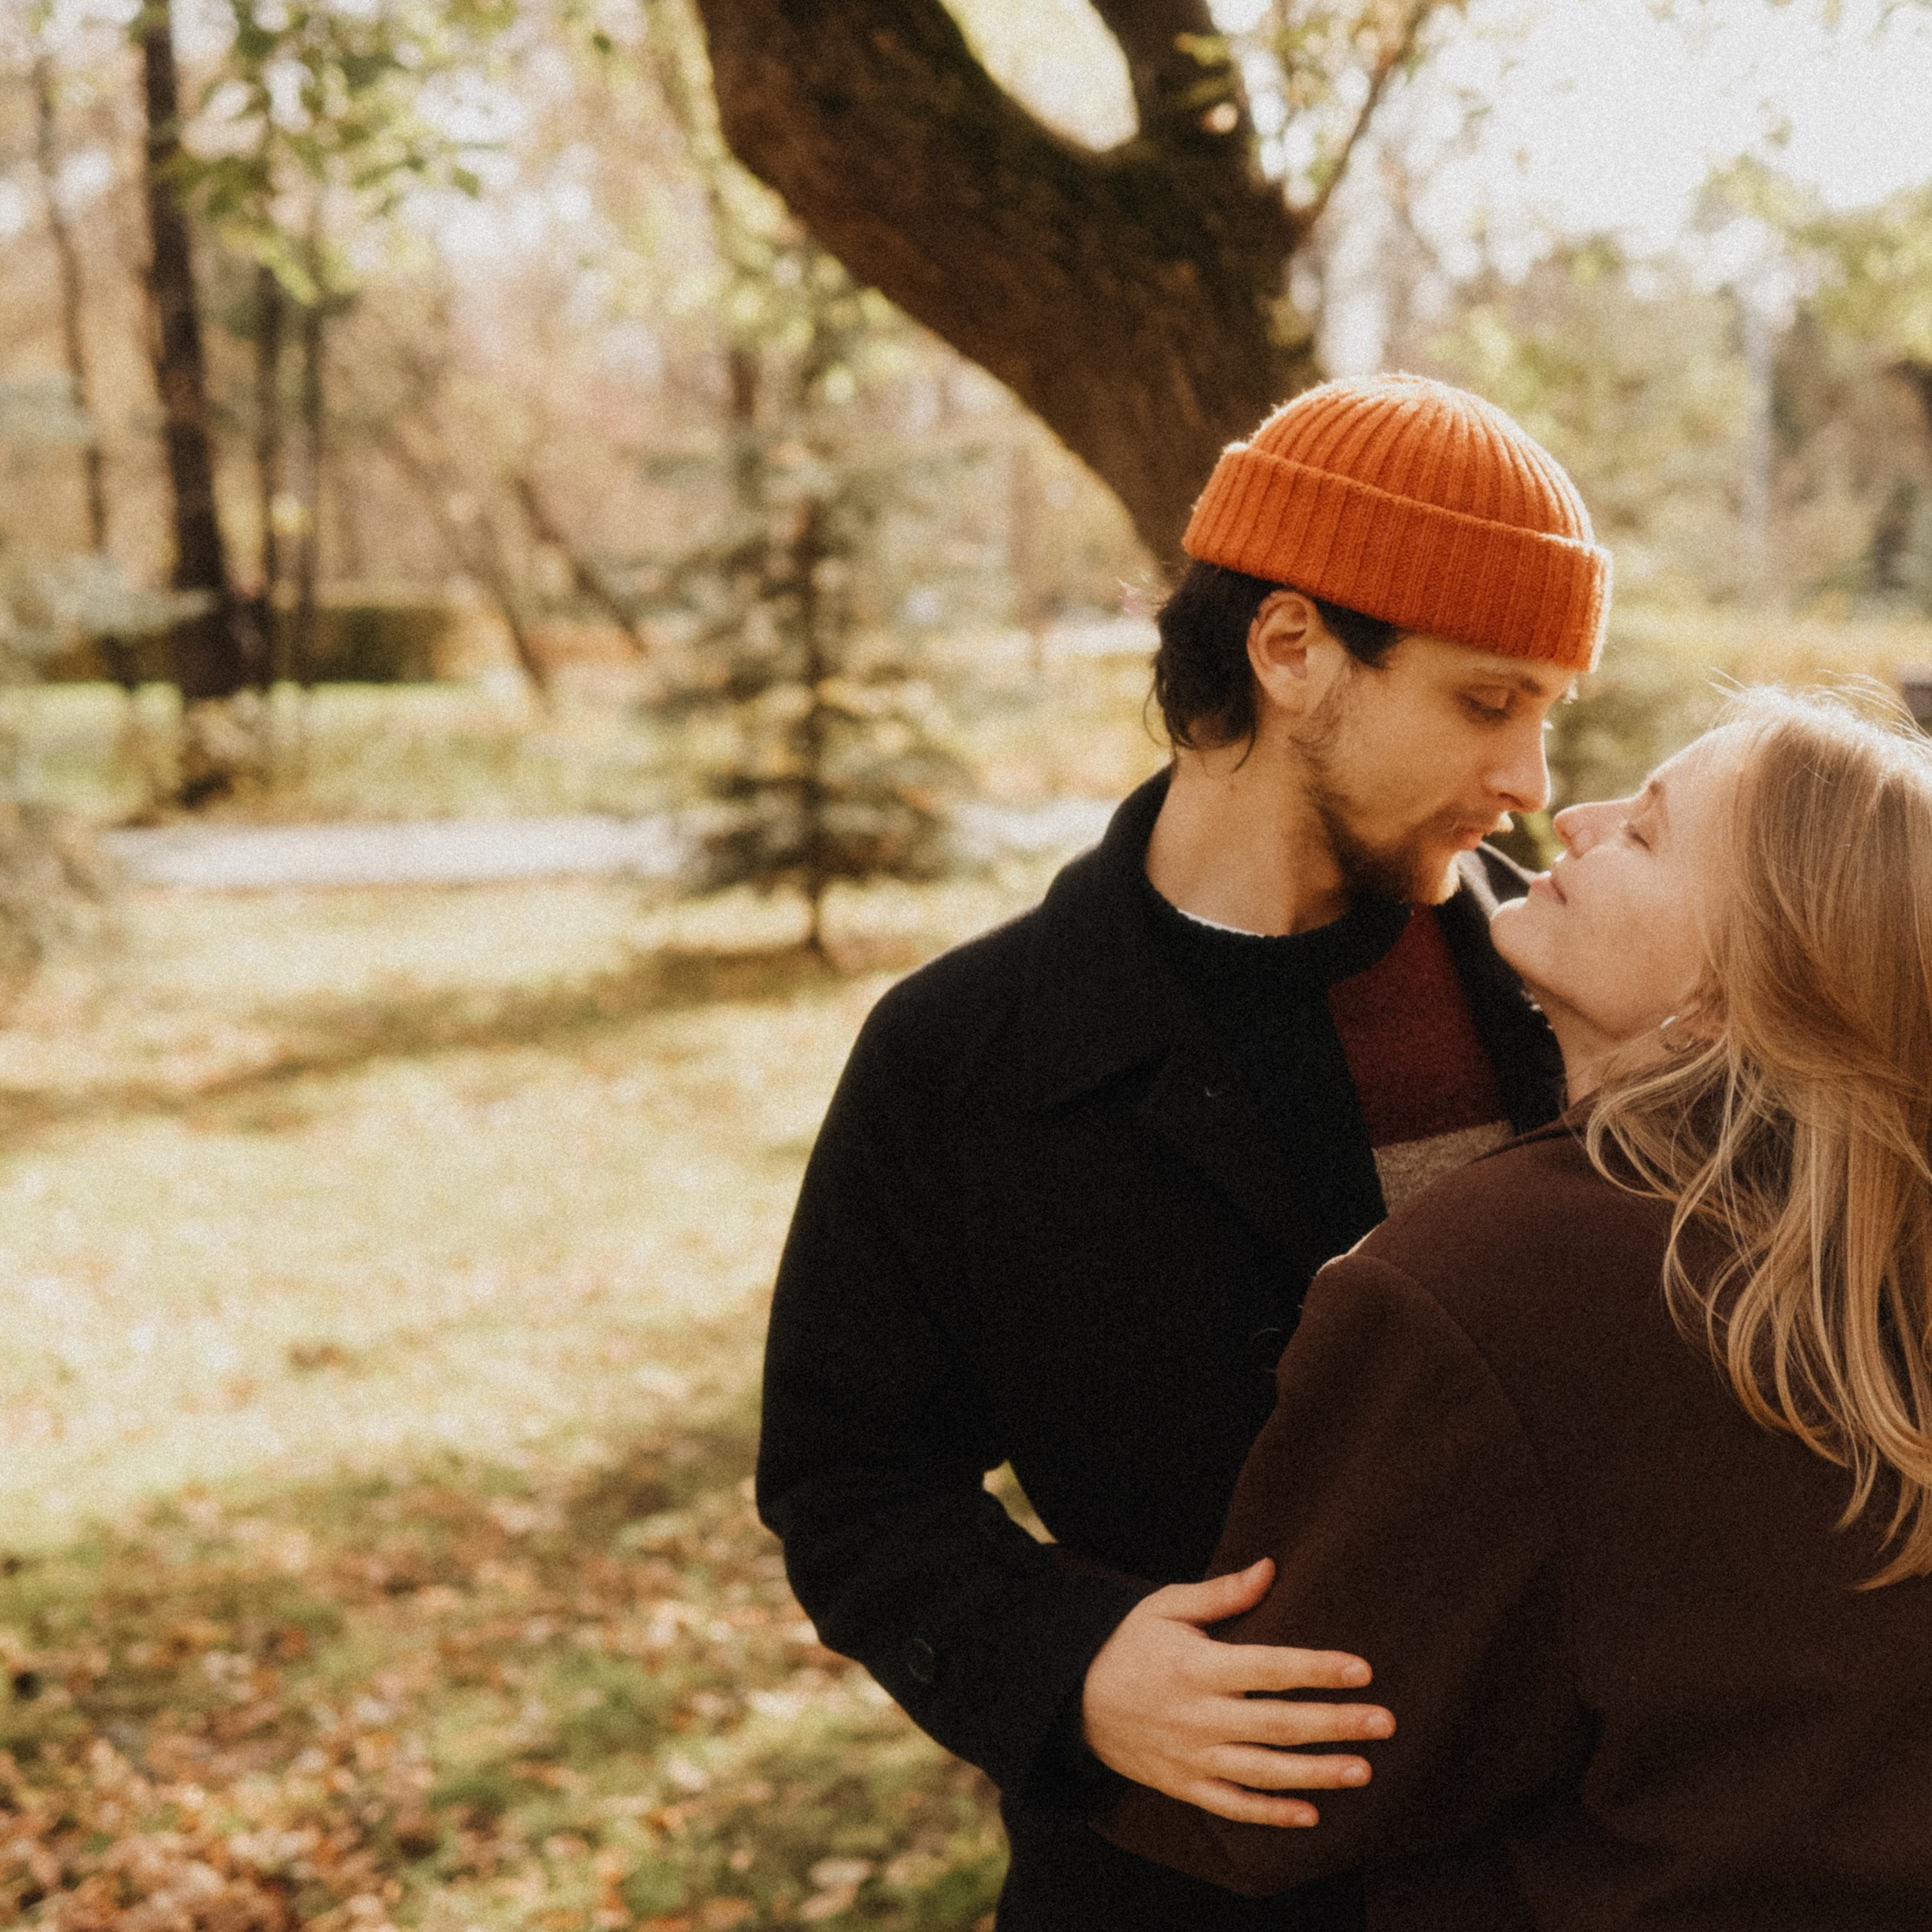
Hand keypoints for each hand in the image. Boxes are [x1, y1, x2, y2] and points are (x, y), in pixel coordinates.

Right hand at [1081, 1558, 1392, 1825]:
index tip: (1362, 1669)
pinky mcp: (1183, 1785)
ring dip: (1316, 1773)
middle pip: (1278, 1724)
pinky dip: (1271, 1814)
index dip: (1317, 1668)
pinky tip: (1311, 1815)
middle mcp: (1198, 1717)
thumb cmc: (1127, 1642)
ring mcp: (1191, 1757)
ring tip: (1363, 1770)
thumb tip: (1270, 1567)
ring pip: (1264, 1772)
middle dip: (1334, 1724)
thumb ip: (1222, 1594)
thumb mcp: (1166, 1606)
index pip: (1269, 1668)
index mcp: (1196, 1667)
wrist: (1071, 1698)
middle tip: (1385, 1722)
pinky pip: (1233, 1807)